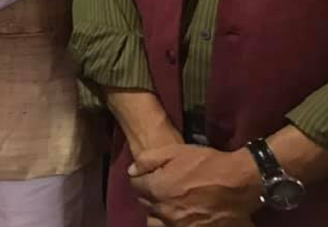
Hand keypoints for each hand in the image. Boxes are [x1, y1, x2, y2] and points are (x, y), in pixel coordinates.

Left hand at [129, 144, 261, 226]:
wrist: (240, 182)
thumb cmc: (206, 163)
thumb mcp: (175, 151)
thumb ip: (148, 160)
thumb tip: (131, 171)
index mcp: (157, 189)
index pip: (136, 186)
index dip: (142, 179)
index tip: (149, 176)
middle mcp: (165, 211)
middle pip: (146, 205)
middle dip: (150, 195)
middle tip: (162, 188)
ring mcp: (181, 225)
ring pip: (157, 223)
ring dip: (159, 214)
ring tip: (170, 205)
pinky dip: (174, 224)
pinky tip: (183, 215)